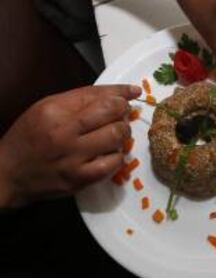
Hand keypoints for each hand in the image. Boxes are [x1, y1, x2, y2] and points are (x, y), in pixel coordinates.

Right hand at [0, 85, 140, 207]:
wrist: (8, 174)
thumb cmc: (28, 138)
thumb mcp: (45, 109)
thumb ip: (78, 101)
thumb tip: (115, 95)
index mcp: (54, 110)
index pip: (97, 95)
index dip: (120, 92)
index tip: (134, 91)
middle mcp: (64, 133)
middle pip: (111, 113)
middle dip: (123, 111)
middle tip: (122, 115)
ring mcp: (73, 158)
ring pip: (116, 137)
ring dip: (123, 134)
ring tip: (115, 134)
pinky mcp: (80, 179)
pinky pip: (113, 164)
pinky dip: (117, 157)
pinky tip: (110, 154)